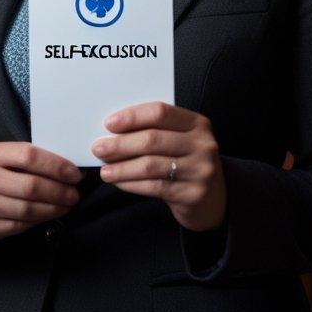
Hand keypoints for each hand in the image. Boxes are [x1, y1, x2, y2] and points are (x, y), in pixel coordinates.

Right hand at [0, 142, 81, 242]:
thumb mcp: (7, 159)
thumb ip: (32, 160)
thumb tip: (68, 170)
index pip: (28, 155)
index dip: (55, 165)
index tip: (73, 174)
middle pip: (30, 186)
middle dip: (59, 191)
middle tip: (74, 194)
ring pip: (28, 209)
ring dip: (54, 208)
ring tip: (67, 204)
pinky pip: (22, 225)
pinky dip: (41, 220)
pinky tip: (51, 214)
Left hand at [91, 101, 225, 230]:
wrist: (213, 199)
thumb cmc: (185, 161)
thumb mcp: (178, 140)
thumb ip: (153, 130)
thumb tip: (110, 130)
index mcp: (197, 123)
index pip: (160, 112)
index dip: (132, 117)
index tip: (109, 124)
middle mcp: (203, 145)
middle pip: (152, 140)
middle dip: (120, 144)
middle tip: (98, 149)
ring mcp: (200, 170)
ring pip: (150, 165)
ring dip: (121, 167)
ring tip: (104, 170)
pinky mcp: (193, 194)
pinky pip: (154, 186)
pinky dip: (131, 184)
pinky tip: (118, 182)